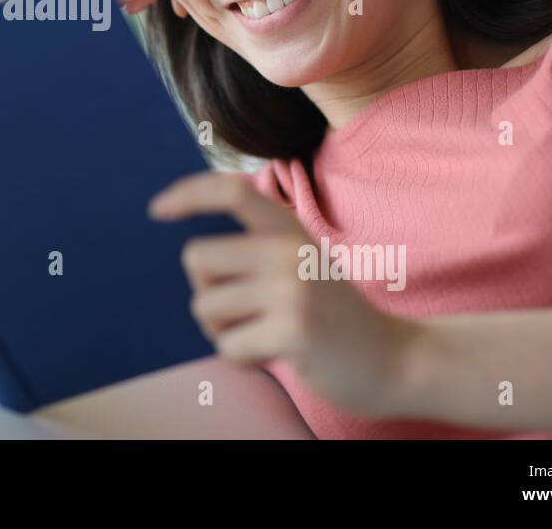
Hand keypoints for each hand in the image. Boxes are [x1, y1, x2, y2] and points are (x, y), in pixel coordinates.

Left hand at [148, 171, 418, 419]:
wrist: (394, 360)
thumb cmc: (334, 314)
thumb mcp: (302, 262)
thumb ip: (260, 248)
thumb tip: (195, 256)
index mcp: (290, 229)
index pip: (233, 190)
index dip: (189, 193)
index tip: (156, 208)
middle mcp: (289, 250)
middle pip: (196, 258)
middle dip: (205, 292)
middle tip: (241, 312)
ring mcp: (292, 289)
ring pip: (205, 307)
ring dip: (223, 331)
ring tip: (263, 335)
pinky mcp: (292, 331)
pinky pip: (228, 346)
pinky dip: (242, 359)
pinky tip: (275, 356)